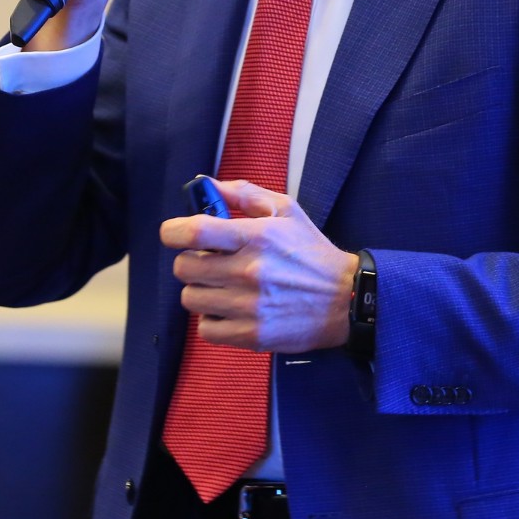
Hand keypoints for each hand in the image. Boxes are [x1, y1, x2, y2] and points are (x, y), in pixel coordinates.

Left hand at [160, 180, 357, 352]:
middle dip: (191, 261)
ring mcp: (249, 306)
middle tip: (210, 261)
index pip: (194, 231)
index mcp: (256, 237)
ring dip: (201, 290)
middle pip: (184, 267)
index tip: (174, 233)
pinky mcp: (252, 335)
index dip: (172, 231)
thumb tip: (205, 184)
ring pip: (191, 298)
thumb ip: (243, 194)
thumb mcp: (285, 211)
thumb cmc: (311, 252)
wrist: (345, 300)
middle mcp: (249, 271)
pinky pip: (206, 329)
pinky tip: (229, 309)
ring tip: (222, 286)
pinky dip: (212, 319)